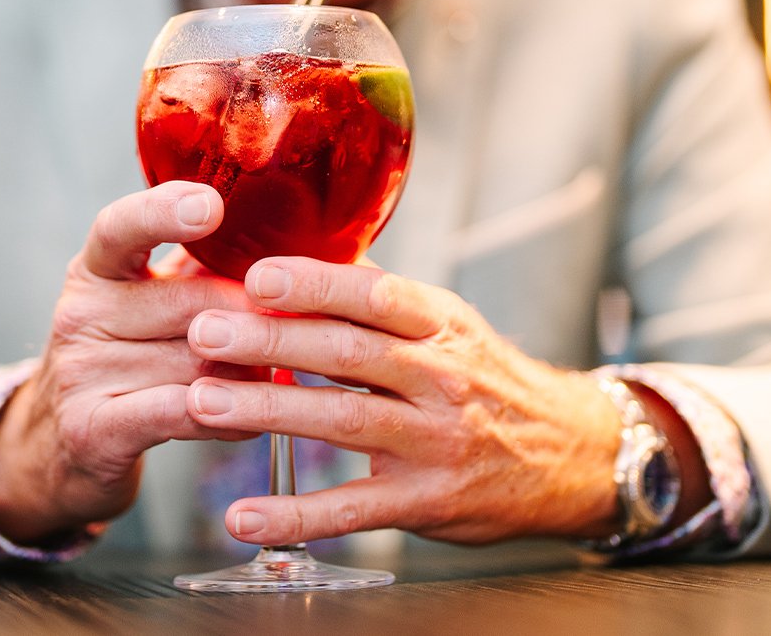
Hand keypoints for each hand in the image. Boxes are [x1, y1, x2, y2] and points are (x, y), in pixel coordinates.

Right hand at [0, 182, 261, 542]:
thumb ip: (197, 266)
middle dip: (252, 316)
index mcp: (96, 270)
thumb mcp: (146, 299)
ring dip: (250, 373)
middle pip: (190, 304)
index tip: (210, 205)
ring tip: (272, 377)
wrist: (62, 442)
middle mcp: (81, 314)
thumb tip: (280, 234)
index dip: (164, 212)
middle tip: (291, 325)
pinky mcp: (93, 429)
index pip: (121, 228)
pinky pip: (183, 412)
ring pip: (198, 363)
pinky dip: (230, 414)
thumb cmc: (126, 358)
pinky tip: (251, 418)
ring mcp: (81, 372)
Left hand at [183, 257, 624, 546]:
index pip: (376, 295)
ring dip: (268, 411)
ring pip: (344, 421)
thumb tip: (298, 254)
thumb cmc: (486, 381)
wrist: (568, 455)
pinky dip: (295, 515)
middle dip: (270, 341)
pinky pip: (352, 509)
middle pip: (348, 353)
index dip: (316, 285)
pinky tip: (242, 517)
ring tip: (202, 403)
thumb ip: (378, 299)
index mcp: (441, 324)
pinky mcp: (425, 501)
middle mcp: (441, 378)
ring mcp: (434, 441)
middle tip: (204, 332)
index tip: (256, 277)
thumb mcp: (449, 326)